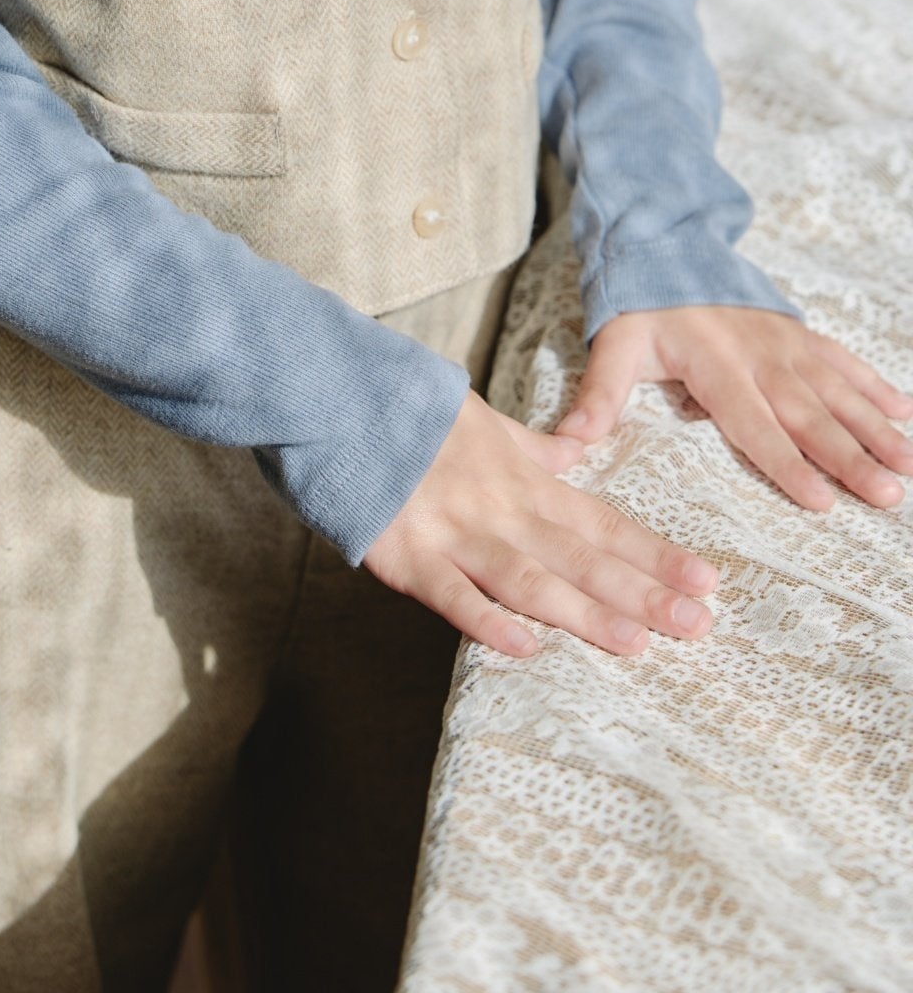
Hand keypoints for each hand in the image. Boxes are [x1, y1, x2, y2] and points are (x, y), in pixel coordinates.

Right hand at [362, 389, 719, 659]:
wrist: (345, 404)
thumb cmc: (417, 417)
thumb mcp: (487, 423)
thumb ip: (535, 448)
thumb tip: (577, 450)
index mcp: (524, 482)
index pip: (603, 523)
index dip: (654, 554)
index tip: (705, 581)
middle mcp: (502, 511)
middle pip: (581, 557)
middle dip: (642, 593)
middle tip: (698, 625)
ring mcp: (457, 534)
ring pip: (531, 579)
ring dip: (584, 612)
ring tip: (636, 643)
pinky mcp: (409, 556)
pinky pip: (453, 593)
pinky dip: (487, 621)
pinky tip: (524, 647)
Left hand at [556, 306, 912, 510]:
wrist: (665, 246)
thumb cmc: (639, 309)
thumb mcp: (613, 346)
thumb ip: (597, 396)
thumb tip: (566, 444)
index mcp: (715, 367)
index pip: (754, 425)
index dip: (787, 464)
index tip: (821, 501)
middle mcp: (760, 357)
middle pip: (809, 416)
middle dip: (849, 457)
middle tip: (887, 495)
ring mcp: (786, 344)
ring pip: (837, 392)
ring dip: (875, 428)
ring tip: (907, 465)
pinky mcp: (799, 333)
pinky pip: (844, 361)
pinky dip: (877, 386)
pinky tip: (907, 412)